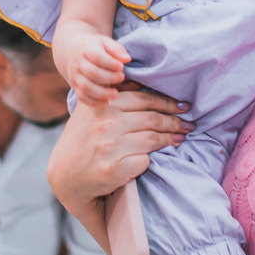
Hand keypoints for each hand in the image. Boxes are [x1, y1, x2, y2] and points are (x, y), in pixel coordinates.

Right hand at [47, 82, 191, 215]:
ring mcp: (110, 146)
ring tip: (181, 137)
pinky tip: (161, 155)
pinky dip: (154, 158)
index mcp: (102, 104)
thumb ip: (114, 94)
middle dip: (176, 120)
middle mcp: (105, 122)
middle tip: (189, 122)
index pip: (144, 98)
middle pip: (153, 117)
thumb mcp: (91, 110)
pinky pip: (146, 159)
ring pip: (154, 138)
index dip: (168, 102)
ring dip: (172, 138)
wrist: (65, 176)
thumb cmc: (82, 139)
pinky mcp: (115, 168)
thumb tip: (144, 79)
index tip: (182, 105)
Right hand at [67, 35, 130, 105]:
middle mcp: (78, 63)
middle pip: (92, 73)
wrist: (73, 52)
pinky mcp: (75, 87)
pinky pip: (82, 97)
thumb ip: (116, 49)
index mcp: (86, 49)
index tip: (121, 67)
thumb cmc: (95, 47)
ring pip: (86, 87)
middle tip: (122, 78)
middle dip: (109, 78)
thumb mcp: (105, 42)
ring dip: (102, 93)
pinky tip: (106, 103)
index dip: (110, 63)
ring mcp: (74, 76)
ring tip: (115, 94)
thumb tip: (127, 59)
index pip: (97, 56)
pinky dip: (94, 102)